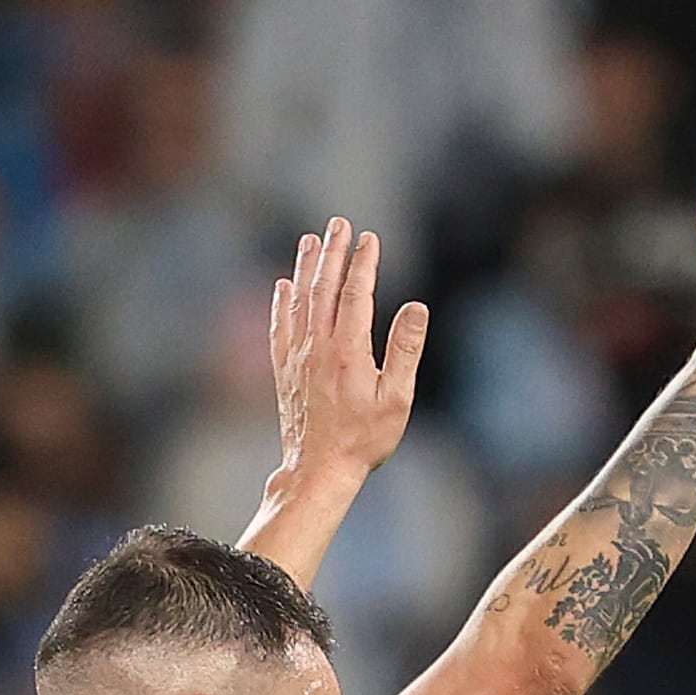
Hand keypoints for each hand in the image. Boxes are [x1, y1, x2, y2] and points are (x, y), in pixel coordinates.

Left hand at [266, 223, 428, 504]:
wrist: (318, 471)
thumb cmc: (363, 439)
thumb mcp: (396, 398)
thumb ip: (405, 350)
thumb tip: (416, 306)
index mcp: (347, 350)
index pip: (357, 292)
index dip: (364, 262)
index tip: (370, 237)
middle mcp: (317, 347)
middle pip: (324, 288)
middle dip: (333, 252)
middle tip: (339, 223)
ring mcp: (296, 358)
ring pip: (299, 302)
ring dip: (306, 268)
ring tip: (310, 241)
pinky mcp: (284, 372)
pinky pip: (279, 328)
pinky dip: (281, 303)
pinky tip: (283, 287)